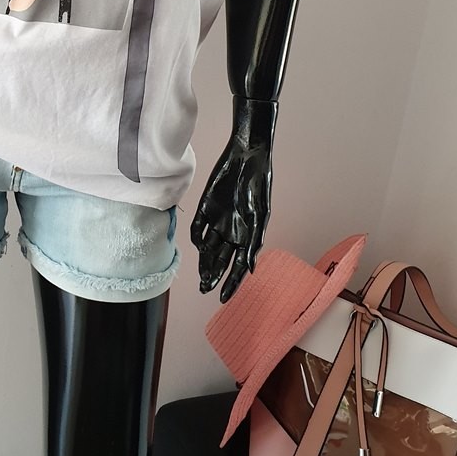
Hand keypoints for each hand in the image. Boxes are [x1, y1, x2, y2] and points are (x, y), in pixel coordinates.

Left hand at [190, 132, 270, 303]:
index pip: (237, 266)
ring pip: (207, 248)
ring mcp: (217, 220)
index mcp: (246, 235)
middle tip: (204, 289)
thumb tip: (249, 268)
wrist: (247, 156)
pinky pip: (198, 228)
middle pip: (219, 260)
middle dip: (212, 276)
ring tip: (200, 277)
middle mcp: (231, 231)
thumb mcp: (259, 215)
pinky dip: (197, 238)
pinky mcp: (204, 207)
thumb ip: (254, 242)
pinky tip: (198, 245)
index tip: (223, 298)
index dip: (231, 283)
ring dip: (203, 262)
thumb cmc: (258, 185)